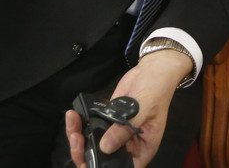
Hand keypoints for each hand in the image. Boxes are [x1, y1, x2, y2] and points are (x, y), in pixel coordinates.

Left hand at [65, 50, 193, 167]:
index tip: (87, 163)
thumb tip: (104, 147)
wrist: (152, 70)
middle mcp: (127, 145)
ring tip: (72, 121)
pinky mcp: (107, 121)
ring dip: (78, 138)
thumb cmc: (156, 90)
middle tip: (76, 137)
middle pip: (101, 160)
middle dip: (84, 153)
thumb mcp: (143, 108)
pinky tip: (73, 116)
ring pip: (93, 146)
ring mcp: (115, 133)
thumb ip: (124, 128)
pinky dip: (79, 125)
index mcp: (142, 148)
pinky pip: (90, 129)